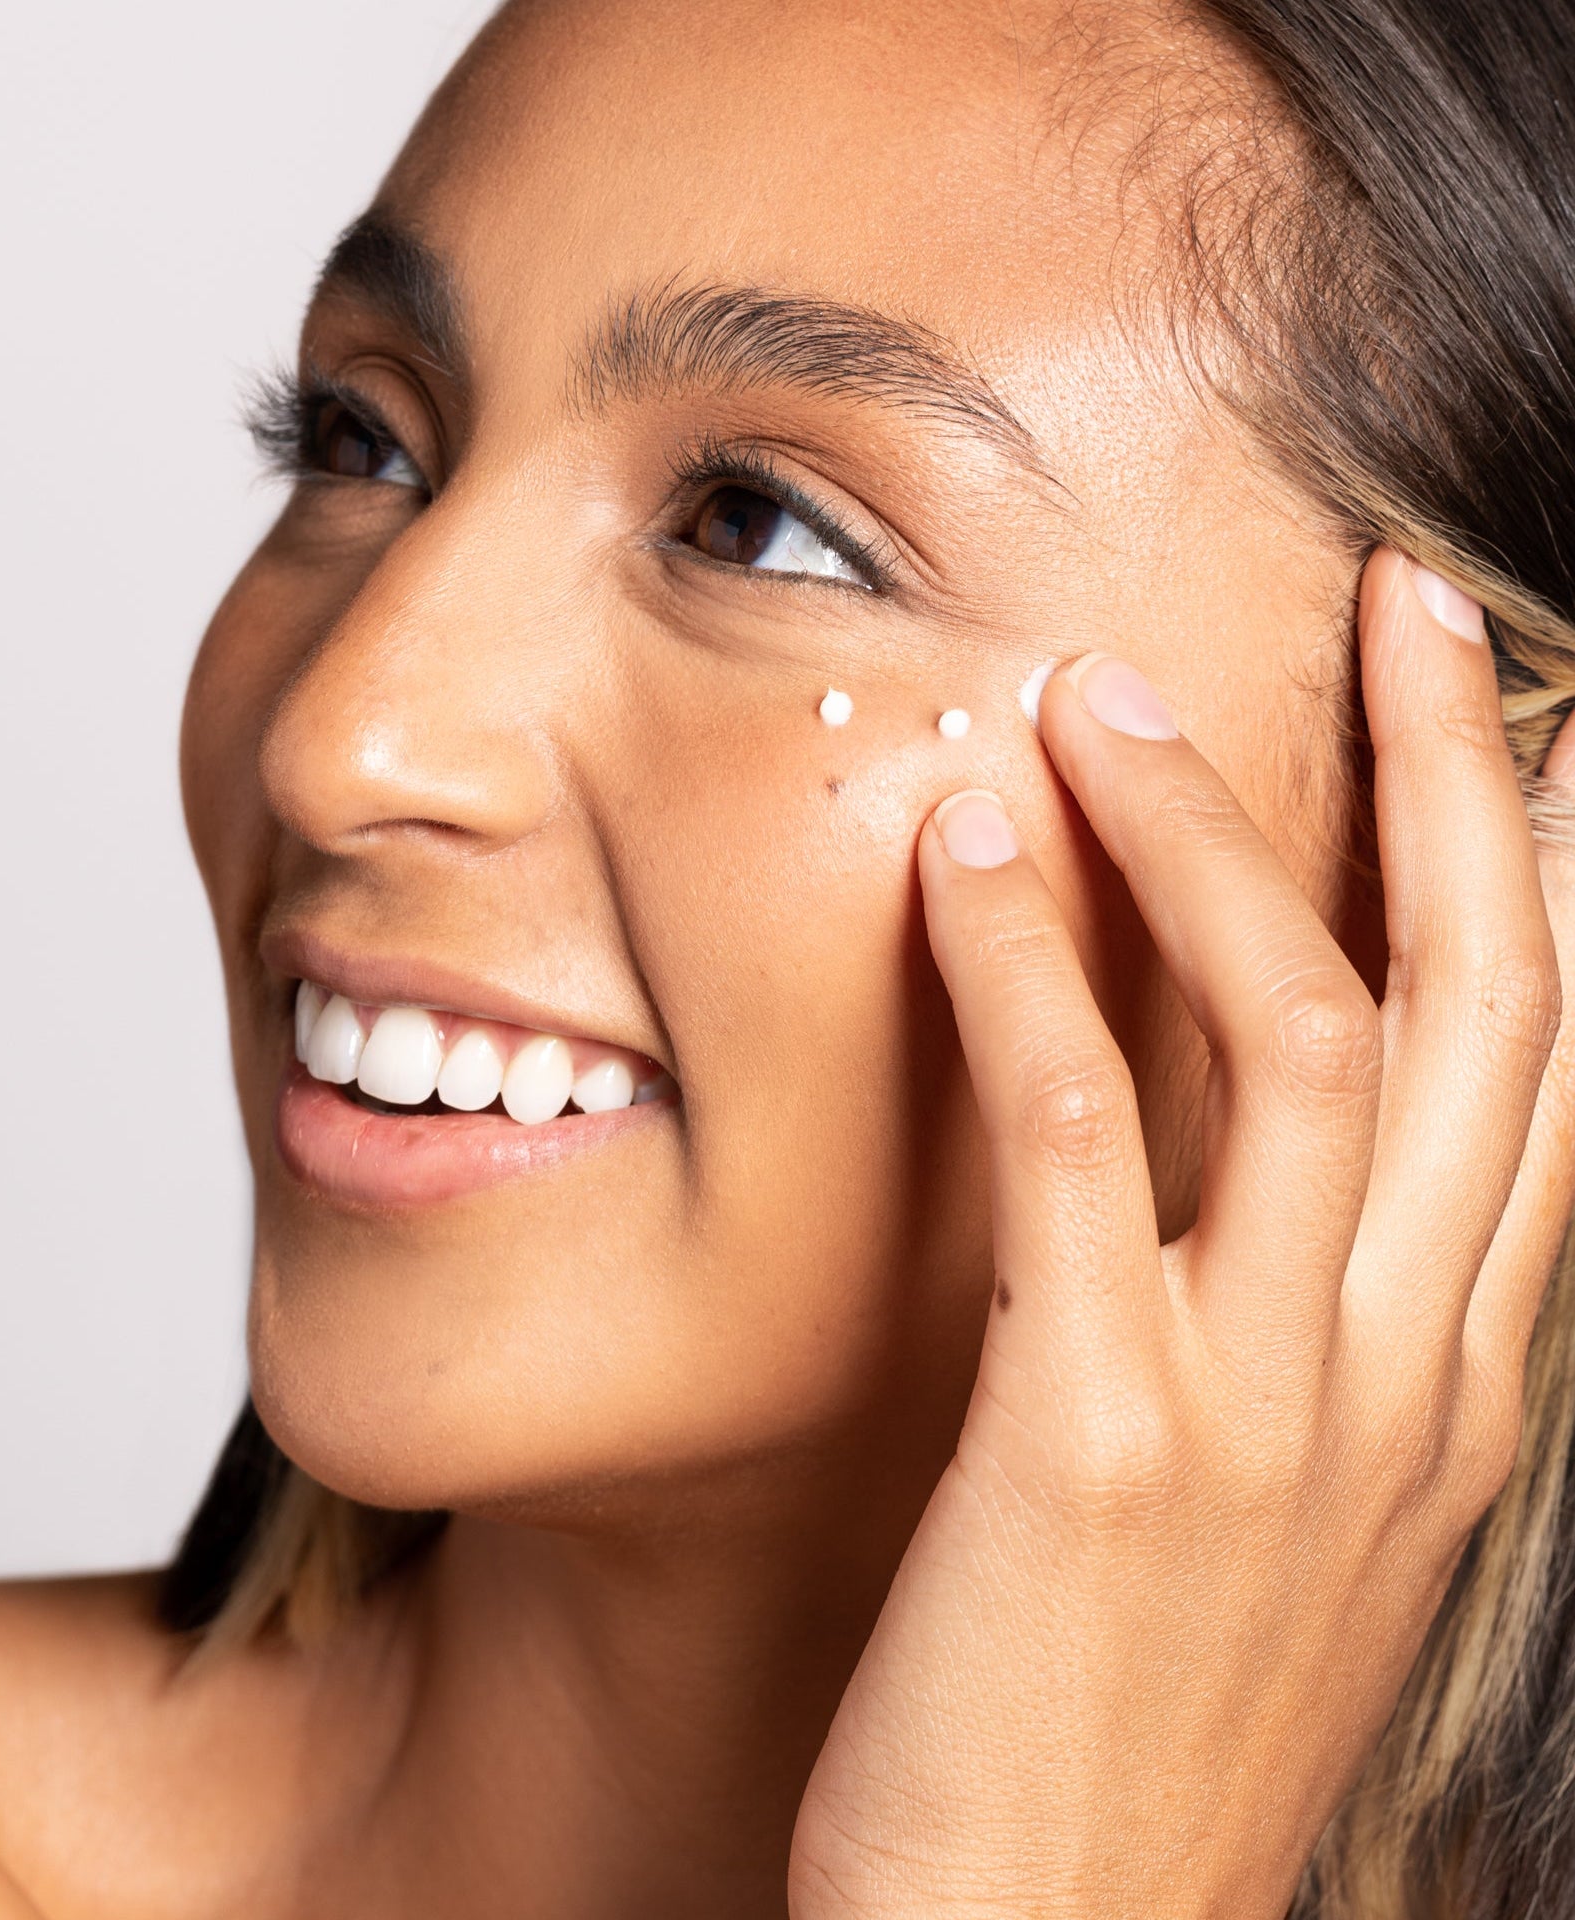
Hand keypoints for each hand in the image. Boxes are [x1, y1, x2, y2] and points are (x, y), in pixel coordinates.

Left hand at [789, 551, 1574, 1917]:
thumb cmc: (1131, 1732)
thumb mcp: (1267, 1525)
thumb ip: (1293, 1345)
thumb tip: (1260, 1185)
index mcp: (1455, 1390)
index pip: (1550, 1078)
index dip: (1555, 878)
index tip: (1530, 718)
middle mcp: (1404, 1378)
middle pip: (1484, 1011)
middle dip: (1459, 784)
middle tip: (1407, 598)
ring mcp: (1270, 1411)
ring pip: (1305, 1038)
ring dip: (1206, 841)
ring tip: (1099, 696)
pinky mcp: (1099, 1443)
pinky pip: (1080, 1144)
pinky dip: (1026, 974)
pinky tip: (960, 853)